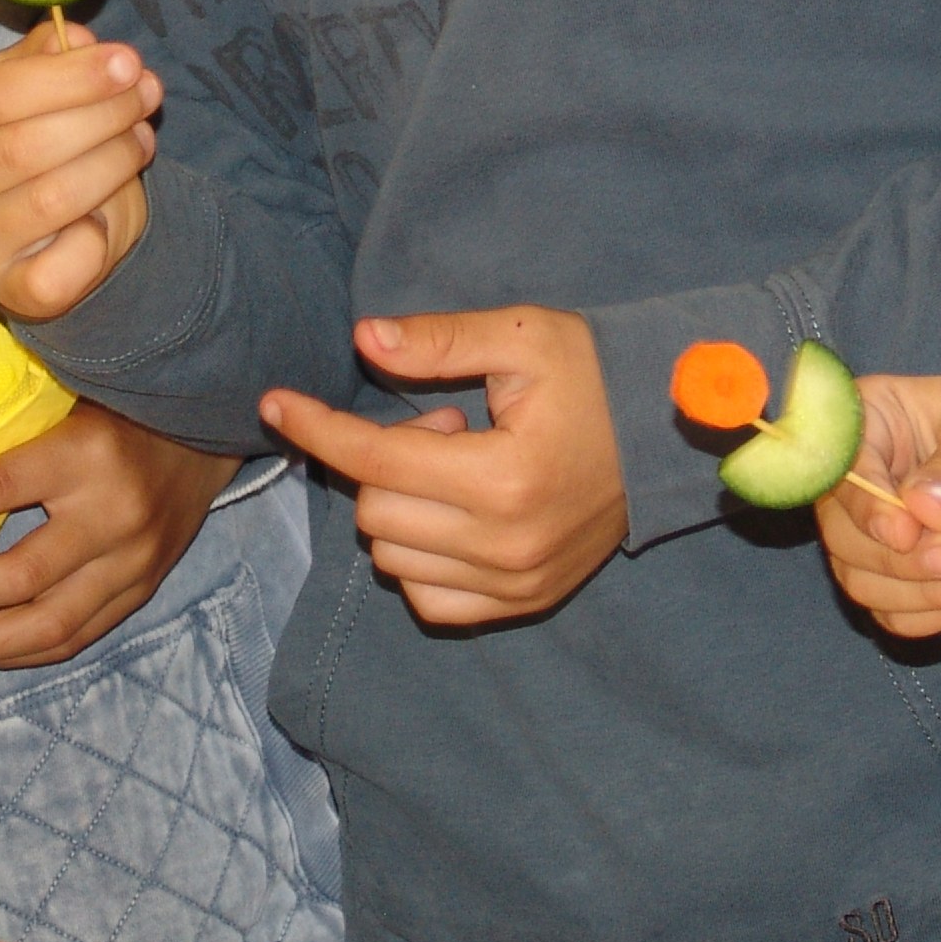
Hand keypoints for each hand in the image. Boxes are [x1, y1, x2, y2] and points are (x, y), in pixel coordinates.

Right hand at [0, 26, 160, 318]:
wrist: (49, 219)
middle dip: (103, 114)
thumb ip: (52, 53)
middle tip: (146, 94)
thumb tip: (79, 42)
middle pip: (26, 144)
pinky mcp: (8, 286)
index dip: (71, 76)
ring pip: (54, 197)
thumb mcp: (38, 80)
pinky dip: (102, 232)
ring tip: (141, 138)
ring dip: (115, 160)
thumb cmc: (38, 132)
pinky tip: (109, 210)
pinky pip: (69, 259)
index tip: (126, 62)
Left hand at [0, 401, 238, 667]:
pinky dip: (23, 651)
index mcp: (84, 453)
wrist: (210, 425)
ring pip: (47, 625)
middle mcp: (112, 513)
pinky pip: (76, 637)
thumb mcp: (65, 399)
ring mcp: (135, 559)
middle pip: (17, 576)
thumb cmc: (122, 404)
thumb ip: (9, 439)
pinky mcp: (145, 588)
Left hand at [259, 307, 627, 624]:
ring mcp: (514, 584)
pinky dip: (419, 558)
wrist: (666, 435)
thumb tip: (361, 337)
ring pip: (392, 558)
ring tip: (460, 466)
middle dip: (384, 459)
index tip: (274, 402)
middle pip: (376, 510)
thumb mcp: (521, 336)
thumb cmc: (593, 376)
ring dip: (403, 506)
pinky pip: (427, 598)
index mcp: (502, 476)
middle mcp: (505, 544)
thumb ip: (438, 339)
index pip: (375, 459)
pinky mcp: (522, 604)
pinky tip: (456, 515)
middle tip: (445, 422)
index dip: (316, 427)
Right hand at [813, 374, 940, 637]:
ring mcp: (887, 533)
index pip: (835, 462)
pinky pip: (895, 616)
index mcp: (876, 418)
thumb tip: (923, 508)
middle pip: (840, 535)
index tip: (904, 531)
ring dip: (926, 590)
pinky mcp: (913, 581)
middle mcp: (868, 478)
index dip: (860, 503)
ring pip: (863, 582)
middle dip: (903, 559)